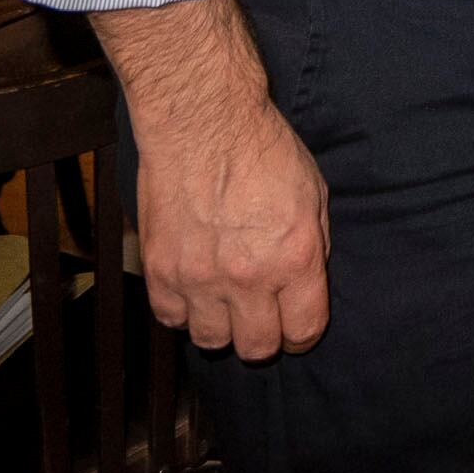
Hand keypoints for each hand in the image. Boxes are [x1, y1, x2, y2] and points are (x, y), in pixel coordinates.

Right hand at [91, 0, 330, 359]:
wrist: (205, 124)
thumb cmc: (266, 152)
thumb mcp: (314, 196)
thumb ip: (313, 246)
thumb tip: (308, 281)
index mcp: (294, 258)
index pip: (303, 331)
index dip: (303, 334)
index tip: (298, 327)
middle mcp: (247, 277)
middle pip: (255, 347)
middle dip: (264, 337)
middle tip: (263, 317)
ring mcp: (198, 278)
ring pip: (210, 340)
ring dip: (222, 326)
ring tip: (227, 303)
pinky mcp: (159, 270)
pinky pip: (171, 318)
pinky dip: (184, 311)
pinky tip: (195, 289)